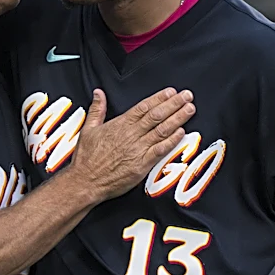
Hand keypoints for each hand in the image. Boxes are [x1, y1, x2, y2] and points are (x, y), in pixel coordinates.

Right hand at [68, 88, 195, 200]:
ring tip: (190, 109)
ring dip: (178, 118)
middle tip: (188, 95)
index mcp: (119, 124)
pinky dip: (171, 140)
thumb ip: (97, 109)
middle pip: (157, 115)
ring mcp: (137, 149)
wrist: (85, 182)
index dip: (159, 98)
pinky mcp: (141, 165)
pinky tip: (181, 132)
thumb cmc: (86, 159)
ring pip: (161, 130)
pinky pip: (160, 150)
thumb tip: (98, 93)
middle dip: (174, 104)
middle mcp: (131, 135)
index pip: (144, 107)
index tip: (171, 92)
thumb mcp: (88, 129)